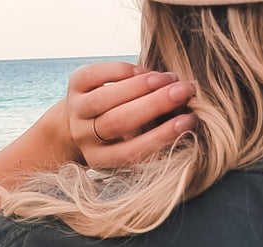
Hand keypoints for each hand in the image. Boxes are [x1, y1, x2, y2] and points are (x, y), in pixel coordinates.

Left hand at [60, 60, 196, 168]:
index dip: (161, 136)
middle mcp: (85, 137)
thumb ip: (151, 136)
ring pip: (107, 97)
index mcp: (101, 159)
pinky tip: (145, 71)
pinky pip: (97, 74)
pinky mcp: (73, 85)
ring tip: (168, 79)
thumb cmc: (117, 137)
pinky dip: (124, 70)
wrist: (77, 123)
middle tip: (183, 92)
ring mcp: (76, 111)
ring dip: (141, 85)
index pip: (133, 151)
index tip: (188, 121)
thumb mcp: (130, 145)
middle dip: (154, 104)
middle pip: (119, 121)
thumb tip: (186, 115)